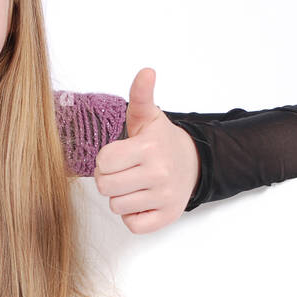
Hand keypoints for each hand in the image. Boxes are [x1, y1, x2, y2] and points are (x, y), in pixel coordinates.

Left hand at [93, 68, 199, 233]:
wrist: (193, 163)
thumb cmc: (161, 141)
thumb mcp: (148, 117)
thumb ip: (141, 95)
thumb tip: (146, 71)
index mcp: (148, 148)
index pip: (103, 162)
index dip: (104, 160)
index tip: (117, 156)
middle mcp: (158, 173)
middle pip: (105, 186)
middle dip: (108, 179)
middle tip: (122, 171)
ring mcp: (164, 197)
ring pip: (116, 206)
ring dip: (120, 197)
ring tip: (134, 184)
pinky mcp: (167, 217)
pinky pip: (132, 225)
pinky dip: (133, 215)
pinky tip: (142, 200)